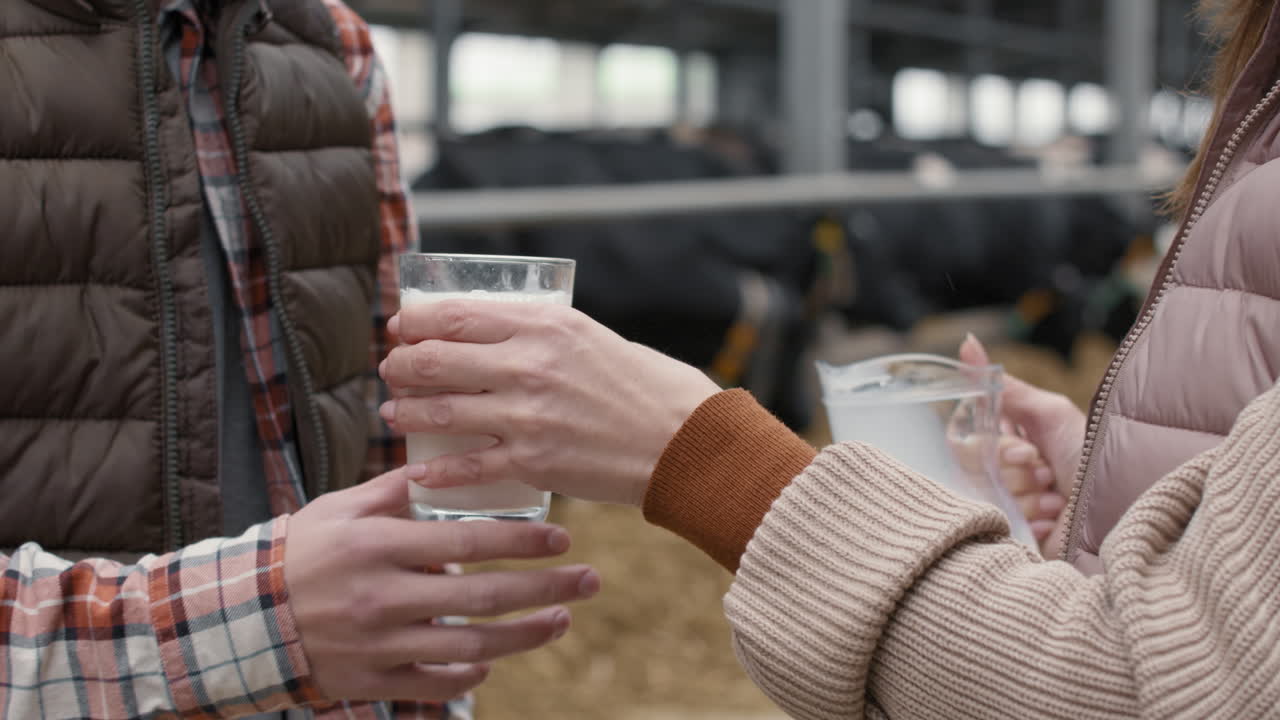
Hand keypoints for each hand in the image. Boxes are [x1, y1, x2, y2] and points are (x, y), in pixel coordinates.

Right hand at [285, 466, 600, 702]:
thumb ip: (394, 489)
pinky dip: (470, 675)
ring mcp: (379, 645)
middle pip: (484, 598)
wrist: (243, 617)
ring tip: (561, 621)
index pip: (468, 543)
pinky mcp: (372, 682)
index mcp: (379, 546)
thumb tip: (445, 459)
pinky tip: (493, 660)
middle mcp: (384, 597)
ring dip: (525, 636)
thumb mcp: (341, 508)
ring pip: (471, 648)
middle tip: (589, 580)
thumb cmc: (301, 552)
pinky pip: (435, 684)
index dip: (523, 542)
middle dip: (546, 589)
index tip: (563, 537)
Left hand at [378, 301, 720, 505]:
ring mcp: (527, 415)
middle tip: (392, 371)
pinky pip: (467, 465)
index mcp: (544, 325)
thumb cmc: (641, 384)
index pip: (455, 315)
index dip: (414, 322)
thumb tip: (483, 332)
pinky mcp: (533, 461)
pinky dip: (435, 468)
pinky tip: (418, 469)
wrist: (682, 441)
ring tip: (394, 413)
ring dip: (407, 412)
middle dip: (401, 365)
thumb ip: (537, 332)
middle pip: (435, 360)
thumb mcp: (588, 336)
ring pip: (441, 411)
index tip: (400, 328)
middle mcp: (529, 365)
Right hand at [959, 335, 1085, 556]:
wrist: (1121, 509)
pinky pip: (1002, 524)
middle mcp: (1002, 472)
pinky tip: (1057, 521)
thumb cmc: (1093, 458)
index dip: (991, 445)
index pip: (964, 438)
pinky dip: (1035, 521)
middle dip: (1016, 471)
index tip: (1028, 449)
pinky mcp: (1013, 533)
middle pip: (973, 468)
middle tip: (1047, 473)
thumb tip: (968, 340)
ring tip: (1059, 499)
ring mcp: (1008, 504)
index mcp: (1007, 440)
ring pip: (989, 496)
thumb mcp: (1051, 414)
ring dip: (1030, 497)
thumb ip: (1005, 387)